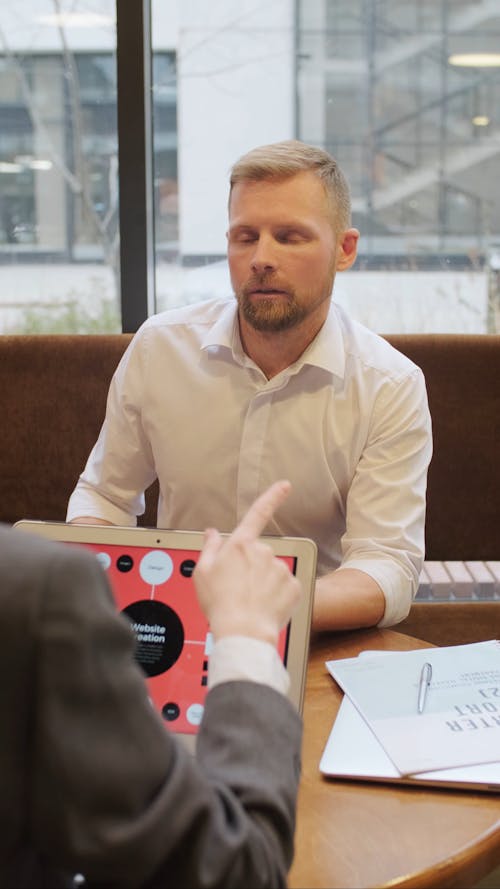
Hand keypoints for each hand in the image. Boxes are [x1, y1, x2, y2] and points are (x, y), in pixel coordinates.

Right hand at [193, 480, 301, 646]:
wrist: (243, 631)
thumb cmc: (219, 603)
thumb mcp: (202, 572)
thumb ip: (209, 548)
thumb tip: (212, 534)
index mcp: (240, 545)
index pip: (258, 514)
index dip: (272, 496)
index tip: (285, 485)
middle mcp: (263, 552)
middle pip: (259, 555)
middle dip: (252, 568)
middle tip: (238, 589)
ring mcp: (280, 569)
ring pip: (272, 572)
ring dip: (264, 583)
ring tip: (250, 601)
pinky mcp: (293, 586)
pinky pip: (284, 588)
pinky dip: (276, 596)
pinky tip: (264, 607)